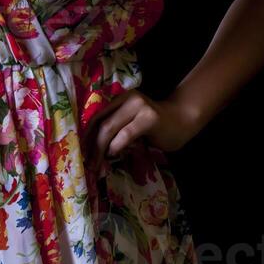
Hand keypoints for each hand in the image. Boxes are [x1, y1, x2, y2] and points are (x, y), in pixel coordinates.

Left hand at [82, 89, 197, 175]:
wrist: (182, 120)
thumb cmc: (156, 127)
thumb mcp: (132, 125)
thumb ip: (117, 130)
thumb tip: (95, 149)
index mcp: (120, 99)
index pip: (97, 116)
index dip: (86, 134)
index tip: (80, 151)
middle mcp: (127, 99)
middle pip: (101, 122)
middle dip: (91, 145)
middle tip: (87, 163)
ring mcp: (138, 106)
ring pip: (110, 127)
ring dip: (100, 149)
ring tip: (97, 164)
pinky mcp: (149, 117)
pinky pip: (126, 134)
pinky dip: (117, 146)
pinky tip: (114, 154)